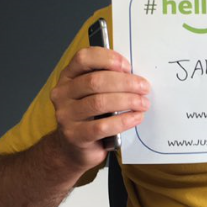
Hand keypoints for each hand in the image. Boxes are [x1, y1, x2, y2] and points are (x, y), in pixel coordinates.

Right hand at [49, 46, 149, 170]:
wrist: (74, 148)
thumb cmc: (91, 116)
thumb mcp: (96, 93)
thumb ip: (109, 81)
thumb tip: (135, 76)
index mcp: (68, 76)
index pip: (84, 58)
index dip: (108, 58)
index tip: (128, 66)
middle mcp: (63, 93)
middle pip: (95, 81)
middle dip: (125, 82)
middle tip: (144, 87)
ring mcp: (66, 115)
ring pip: (99, 102)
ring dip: (127, 101)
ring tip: (143, 103)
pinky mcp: (74, 135)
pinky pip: (102, 126)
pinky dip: (123, 121)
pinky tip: (136, 118)